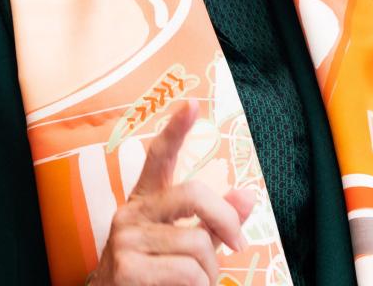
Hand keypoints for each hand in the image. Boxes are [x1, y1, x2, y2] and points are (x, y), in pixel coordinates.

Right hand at [90, 100, 258, 285]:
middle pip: (193, 194)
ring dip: (210, 272)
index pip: (158, 158)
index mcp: (144, 203)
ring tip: (199, 282)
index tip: (192, 103)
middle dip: (225, 220)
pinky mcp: (126, 270)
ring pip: (196, 243)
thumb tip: (247, 194)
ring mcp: (124, 240)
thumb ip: (213, 220)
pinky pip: (187, 272)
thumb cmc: (152, 277)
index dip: (175, 130)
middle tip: (237, 245)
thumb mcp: (182, 244)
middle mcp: (130, 214)